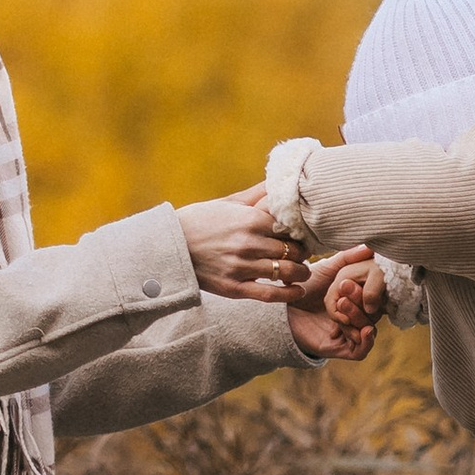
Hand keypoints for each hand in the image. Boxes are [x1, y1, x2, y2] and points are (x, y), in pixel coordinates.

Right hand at [181, 184, 310, 302]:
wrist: (170, 246)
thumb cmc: (200, 221)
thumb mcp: (228, 203)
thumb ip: (257, 194)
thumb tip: (279, 180)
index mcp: (250, 219)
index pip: (291, 227)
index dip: (301, 232)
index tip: (303, 235)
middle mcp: (248, 243)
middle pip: (293, 250)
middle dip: (302, 253)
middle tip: (304, 254)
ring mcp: (241, 267)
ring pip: (286, 271)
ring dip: (300, 272)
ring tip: (302, 271)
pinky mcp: (234, 288)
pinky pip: (270, 294)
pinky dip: (289, 293)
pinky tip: (297, 290)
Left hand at [291, 245, 379, 360]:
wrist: (282, 308)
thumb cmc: (305, 286)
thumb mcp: (328, 269)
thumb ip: (347, 258)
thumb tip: (369, 246)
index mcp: (357, 300)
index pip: (375, 298)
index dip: (370, 290)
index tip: (351, 280)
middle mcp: (356, 318)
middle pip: (372, 315)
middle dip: (361, 304)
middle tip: (343, 292)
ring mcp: (349, 334)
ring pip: (368, 332)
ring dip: (360, 319)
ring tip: (341, 304)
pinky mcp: (340, 350)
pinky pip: (361, 352)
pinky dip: (367, 342)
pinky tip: (364, 330)